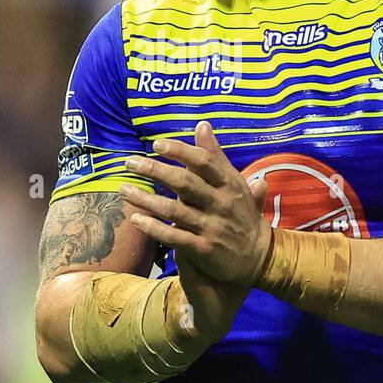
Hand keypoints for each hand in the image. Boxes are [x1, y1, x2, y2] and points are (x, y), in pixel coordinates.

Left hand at [120, 120, 272, 285]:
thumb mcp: (235, 183)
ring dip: (146, 199)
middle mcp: (221, 203)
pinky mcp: (204, 249)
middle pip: (185, 183)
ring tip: (123, 190)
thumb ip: (216, 156)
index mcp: (229, 184)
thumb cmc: (241, 214)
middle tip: (130, 162)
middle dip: (155, 170)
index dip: (181, 151)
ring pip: (174, 210)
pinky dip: (154, 228)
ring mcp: (212, 227)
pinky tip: (136, 219)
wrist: (259, 258)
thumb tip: (202, 125)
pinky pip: (174, 237)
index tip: (157, 144)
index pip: (204, 162)